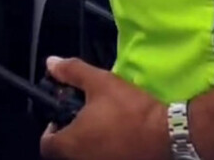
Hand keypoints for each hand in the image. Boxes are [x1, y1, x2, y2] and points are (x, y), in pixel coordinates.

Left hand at [39, 57, 169, 159]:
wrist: (166, 132)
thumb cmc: (129, 109)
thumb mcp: (99, 82)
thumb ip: (72, 72)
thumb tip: (51, 63)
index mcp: (71, 144)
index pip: (46, 145)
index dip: (49, 130)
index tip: (61, 117)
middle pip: (65, 152)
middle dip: (69, 137)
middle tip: (80, 119)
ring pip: (84, 156)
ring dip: (86, 144)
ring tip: (99, 125)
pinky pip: (101, 158)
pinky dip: (102, 150)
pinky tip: (115, 135)